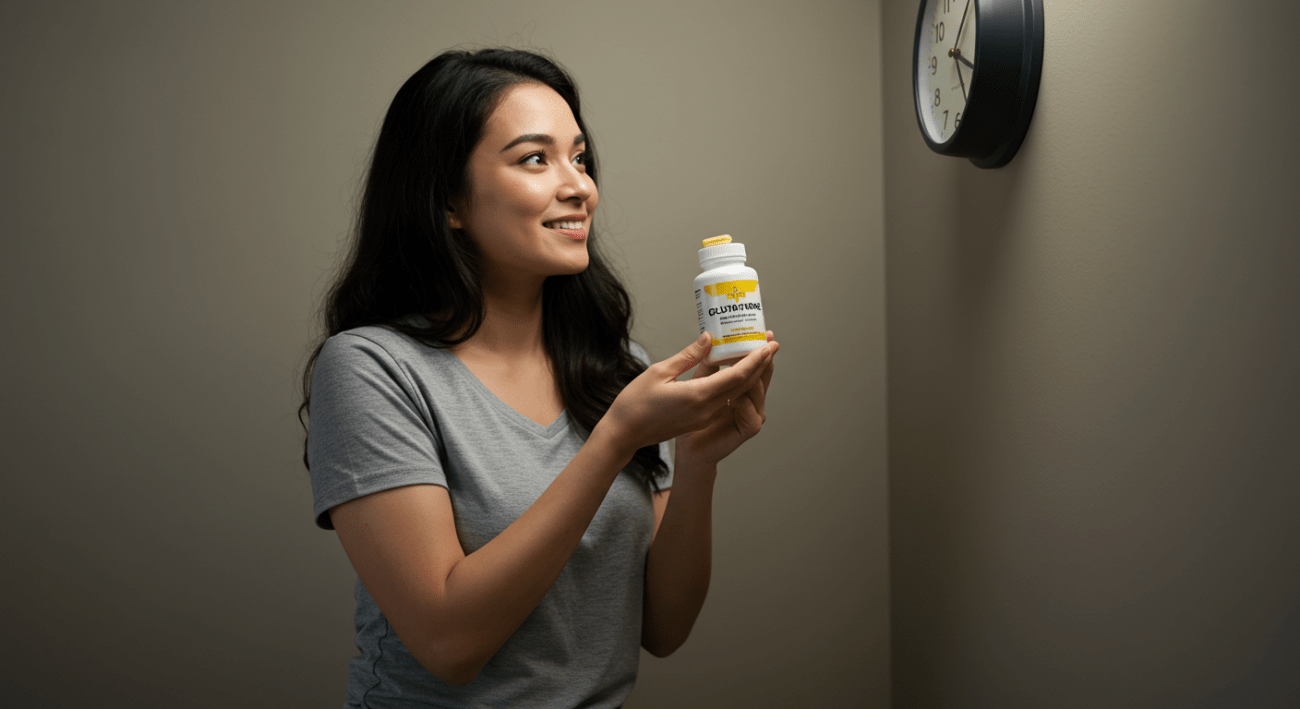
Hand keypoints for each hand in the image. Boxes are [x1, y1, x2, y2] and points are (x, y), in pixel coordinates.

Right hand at [600, 332, 773, 457]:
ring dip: (750, 375)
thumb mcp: (660, 372)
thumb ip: (689, 356)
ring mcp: (703, 417)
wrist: (624, 434)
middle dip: (760, 365)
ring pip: (735, 394)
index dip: (755, 360)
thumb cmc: (635, 403)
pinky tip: (735, 371)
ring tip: (758, 354)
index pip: (736, 377)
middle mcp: (706, 409)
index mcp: (698, 397)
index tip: (768, 345)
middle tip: (771, 344)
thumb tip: (709, 338)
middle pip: (742, 386)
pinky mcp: (698, 419)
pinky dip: (734, 384)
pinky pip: (723, 400)